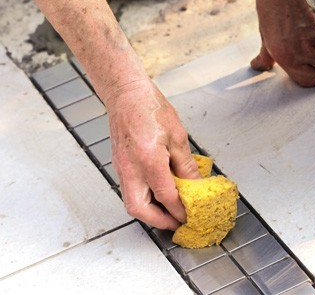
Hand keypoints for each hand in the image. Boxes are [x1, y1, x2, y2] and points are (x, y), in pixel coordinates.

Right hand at [106, 79, 199, 230]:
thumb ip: (185, 165)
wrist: (126, 94)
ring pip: (131, 202)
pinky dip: (144, 198)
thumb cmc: (150, 108)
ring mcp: (122, 168)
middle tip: (176, 221)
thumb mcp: (177, 136)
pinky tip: (157, 193)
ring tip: (169, 210)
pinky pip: (129, 190)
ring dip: (150, 211)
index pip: (166, 197)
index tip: (190, 215)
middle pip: (139, 209)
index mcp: (149, 160)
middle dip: (158, 221)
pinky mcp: (119, 164)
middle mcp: (131, 168)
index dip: (180, 211)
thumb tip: (194, 185)